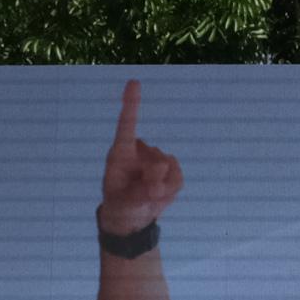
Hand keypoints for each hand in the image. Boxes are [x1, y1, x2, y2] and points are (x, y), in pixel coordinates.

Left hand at [97, 79, 182, 235]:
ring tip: (149, 197)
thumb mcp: (125, 204)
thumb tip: (157, 185)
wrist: (132, 217)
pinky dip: (171, 190)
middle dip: (155, 181)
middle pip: (156, 160)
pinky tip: (160, 195)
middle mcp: (139, 150)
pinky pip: (178, 177)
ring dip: (163, 188)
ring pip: (169, 168)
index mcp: (120, 153)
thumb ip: (139, 194)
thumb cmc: (121, 206)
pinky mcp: (170, 168)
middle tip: (143, 195)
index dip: (131, 104)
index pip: (126, 125)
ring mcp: (156, 158)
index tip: (134, 82)